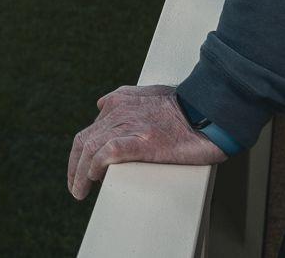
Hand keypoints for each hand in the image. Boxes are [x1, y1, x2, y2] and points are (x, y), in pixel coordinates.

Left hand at [67, 84, 225, 199]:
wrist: (209, 111)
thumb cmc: (185, 106)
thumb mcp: (149, 93)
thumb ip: (125, 97)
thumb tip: (103, 104)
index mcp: (119, 101)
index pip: (91, 130)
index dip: (82, 152)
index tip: (83, 169)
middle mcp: (119, 111)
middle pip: (84, 140)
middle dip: (75, 166)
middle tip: (76, 187)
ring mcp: (130, 125)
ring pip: (91, 149)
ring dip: (80, 174)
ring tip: (79, 191)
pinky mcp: (142, 141)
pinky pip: (108, 153)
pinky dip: (96, 166)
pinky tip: (95, 178)